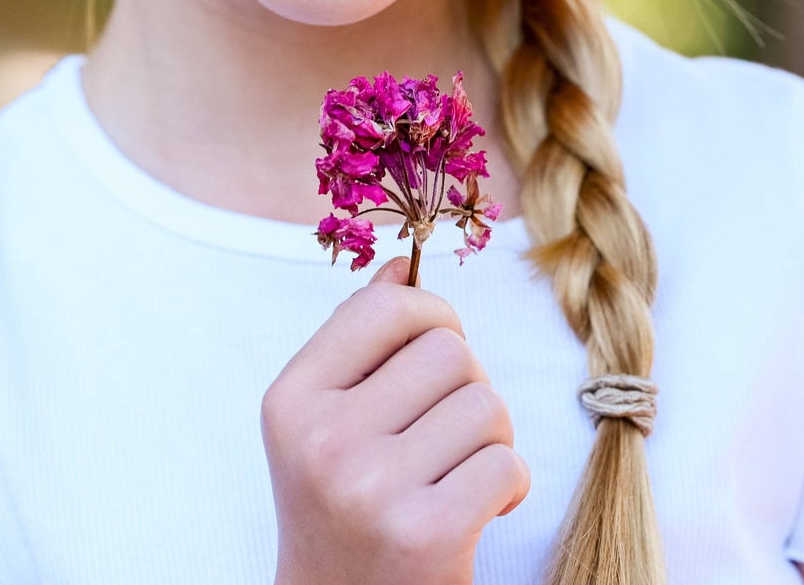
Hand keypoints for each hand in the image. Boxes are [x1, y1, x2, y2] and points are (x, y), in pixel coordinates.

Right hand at [262, 253, 529, 584]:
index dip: (431, 315)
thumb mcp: (324, 423)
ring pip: (486, 405)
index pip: (385, 307)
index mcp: (292, 400)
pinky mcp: (426, 536)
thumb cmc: (342, 509)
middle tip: (448, 429)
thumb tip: (399, 267)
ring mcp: (372, 489)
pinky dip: (511, 486)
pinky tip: (480, 508)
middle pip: (448, 350)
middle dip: (467, 384)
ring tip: (462, 471)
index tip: (436, 347)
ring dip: (492, 438)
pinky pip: (508, 464)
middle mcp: (323, 441)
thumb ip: (358, 343)